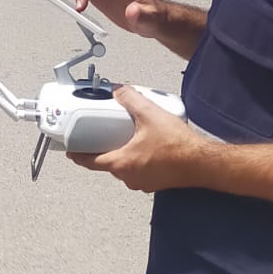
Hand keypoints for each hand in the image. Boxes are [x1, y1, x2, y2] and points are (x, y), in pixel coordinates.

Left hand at [71, 85, 209, 192]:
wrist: (202, 163)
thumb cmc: (178, 146)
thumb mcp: (149, 114)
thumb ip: (130, 99)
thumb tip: (120, 90)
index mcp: (121, 163)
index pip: (90, 162)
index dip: (77, 155)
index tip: (70, 150)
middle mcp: (129, 177)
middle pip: (107, 163)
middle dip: (103, 149)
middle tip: (102, 135)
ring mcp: (142, 182)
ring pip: (124, 168)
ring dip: (122, 154)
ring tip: (128, 137)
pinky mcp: (155, 182)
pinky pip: (139, 171)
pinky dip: (138, 160)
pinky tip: (148, 146)